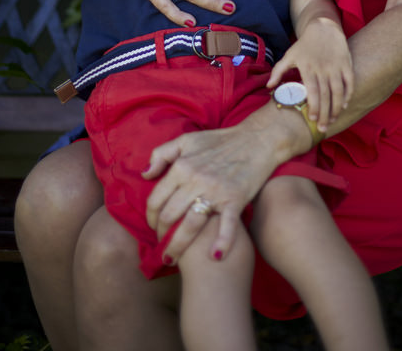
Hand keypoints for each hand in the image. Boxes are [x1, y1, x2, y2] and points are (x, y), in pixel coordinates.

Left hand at [142, 104, 309, 262]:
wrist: (256, 140)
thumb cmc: (219, 141)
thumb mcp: (187, 140)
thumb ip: (162, 154)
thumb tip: (144, 174)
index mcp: (182, 166)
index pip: (156, 199)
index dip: (150, 218)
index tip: (153, 228)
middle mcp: (195, 180)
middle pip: (169, 217)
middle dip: (161, 236)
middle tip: (162, 245)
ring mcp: (216, 191)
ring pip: (190, 226)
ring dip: (177, 247)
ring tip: (172, 260)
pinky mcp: (235, 199)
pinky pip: (226, 225)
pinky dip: (222, 242)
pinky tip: (215, 256)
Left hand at [267, 19, 353, 132]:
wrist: (323, 28)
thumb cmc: (304, 45)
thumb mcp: (289, 56)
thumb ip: (278, 71)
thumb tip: (269, 86)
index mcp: (308, 68)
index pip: (312, 91)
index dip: (313, 106)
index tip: (312, 119)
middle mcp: (323, 68)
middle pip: (326, 95)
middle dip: (324, 114)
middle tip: (322, 128)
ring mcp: (336, 67)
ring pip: (339, 91)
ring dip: (337, 108)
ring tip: (332, 120)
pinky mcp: (346, 64)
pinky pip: (349, 82)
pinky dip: (348, 95)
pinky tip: (344, 105)